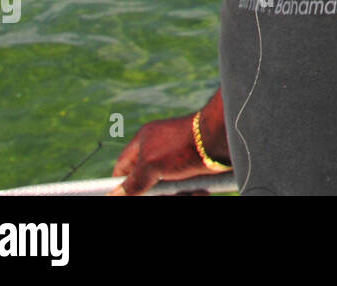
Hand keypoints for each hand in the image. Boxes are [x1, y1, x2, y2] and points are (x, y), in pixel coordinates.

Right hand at [109, 104, 228, 195]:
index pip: (124, 166)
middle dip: (159, 195)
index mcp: (145, 142)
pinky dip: (192, 193)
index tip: (123, 197)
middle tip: (170, 195)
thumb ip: (133, 183)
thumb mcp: (152, 166)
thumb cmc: (184, 148)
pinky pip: (187, 188)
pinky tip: (201, 193)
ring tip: (192, 193)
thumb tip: (113, 196)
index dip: (122, 183)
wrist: (223, 140)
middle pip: (148, 185)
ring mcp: (179, 160)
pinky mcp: (195, 168)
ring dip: (179, 196)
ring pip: (170, 189)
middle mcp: (160, 151)